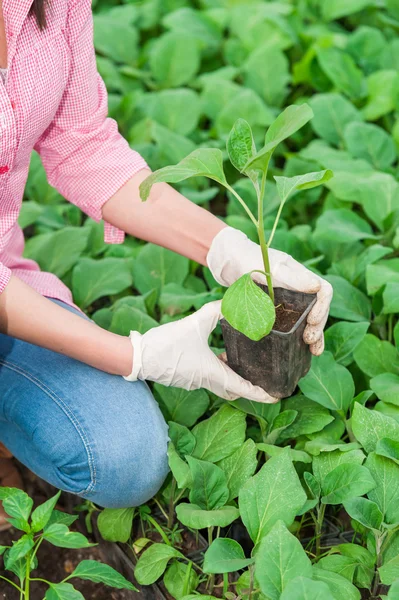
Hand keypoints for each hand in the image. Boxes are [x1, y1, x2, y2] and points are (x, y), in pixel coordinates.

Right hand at [124, 301, 277, 402]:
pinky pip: (209, 378)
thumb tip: (232, 302)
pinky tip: (220, 354)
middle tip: (265, 381)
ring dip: (234, 377)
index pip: (242, 389)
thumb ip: (215, 311)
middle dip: (250, 388)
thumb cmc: (166, 344)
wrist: (139, 356)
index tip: (275, 396)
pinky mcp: (185, 377)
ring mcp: (194, 382)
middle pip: (234, 390)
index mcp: (212, 373)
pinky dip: (220, 371)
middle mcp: (205, 382)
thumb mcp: (194, 322)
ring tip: (247, 364)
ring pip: (221, 384)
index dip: (261, 394)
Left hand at [207, 227, 332, 355]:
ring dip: (313, 336)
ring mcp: (288, 301)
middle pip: (318, 310)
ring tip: (313, 351)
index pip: (324, 292)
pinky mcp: (276, 311)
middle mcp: (299, 290)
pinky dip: (297, 338)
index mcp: (301, 277)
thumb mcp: (270, 267)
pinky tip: (300, 350)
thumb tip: (317, 288)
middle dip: (318, 327)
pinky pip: (292, 325)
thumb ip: (292, 277)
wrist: (229, 262)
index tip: (313, 321)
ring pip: (307, 320)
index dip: (323, 308)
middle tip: (309, 341)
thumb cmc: (249, 258)